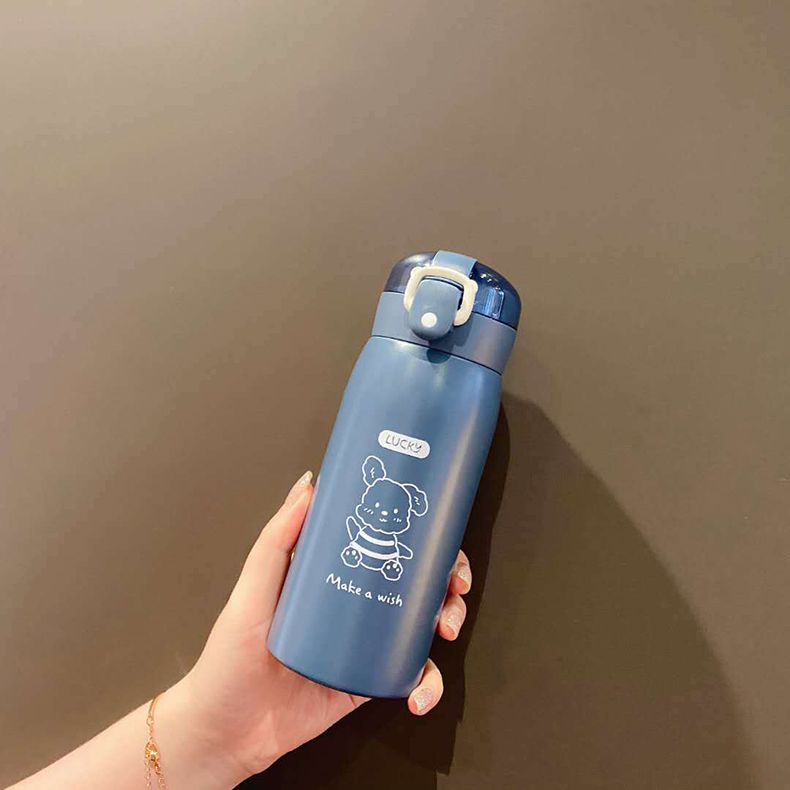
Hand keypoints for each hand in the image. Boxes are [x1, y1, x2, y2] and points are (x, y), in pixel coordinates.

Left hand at [162, 471, 472, 783]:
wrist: (226, 732)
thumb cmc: (229, 658)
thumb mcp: (252, 590)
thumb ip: (276, 539)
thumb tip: (307, 487)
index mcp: (333, 575)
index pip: (384, 544)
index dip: (422, 539)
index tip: (441, 537)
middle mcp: (355, 605)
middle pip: (417, 583)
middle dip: (448, 582)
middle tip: (454, 589)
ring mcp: (364, 645)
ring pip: (424, 626)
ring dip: (448, 623)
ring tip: (445, 630)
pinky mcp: (369, 683)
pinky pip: (411, 677)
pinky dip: (427, 685)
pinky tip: (420, 693)